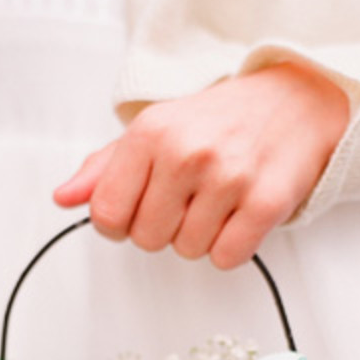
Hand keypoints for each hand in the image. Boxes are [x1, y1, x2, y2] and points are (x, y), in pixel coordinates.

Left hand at [54, 62, 349, 268]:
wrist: (295, 102)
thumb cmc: (217, 122)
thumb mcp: (155, 130)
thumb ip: (105, 168)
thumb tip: (63, 198)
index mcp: (150, 133)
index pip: (106, 214)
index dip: (120, 222)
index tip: (141, 207)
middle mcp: (187, 153)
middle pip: (146, 240)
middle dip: (163, 229)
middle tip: (188, 199)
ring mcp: (229, 178)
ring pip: (187, 251)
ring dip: (200, 237)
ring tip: (218, 201)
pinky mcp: (266, 202)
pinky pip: (227, 258)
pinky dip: (231, 247)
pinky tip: (239, 215)